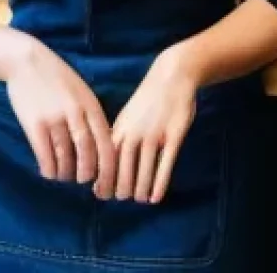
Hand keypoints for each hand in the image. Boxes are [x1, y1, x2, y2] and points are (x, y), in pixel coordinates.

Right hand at [5, 39, 116, 193]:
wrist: (28, 61)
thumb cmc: (58, 78)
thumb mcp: (82, 91)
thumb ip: (90, 113)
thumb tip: (100, 141)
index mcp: (91, 104)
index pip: (106, 138)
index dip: (108, 162)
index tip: (108, 176)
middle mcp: (76, 113)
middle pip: (87, 150)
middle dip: (89, 171)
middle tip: (86, 181)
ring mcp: (55, 118)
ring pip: (66, 155)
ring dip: (67, 172)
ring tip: (66, 177)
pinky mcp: (34, 124)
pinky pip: (45, 153)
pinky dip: (49, 168)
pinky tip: (49, 173)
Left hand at [108, 46, 199, 204]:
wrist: (172, 76)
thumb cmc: (147, 100)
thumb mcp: (125, 117)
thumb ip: (115, 141)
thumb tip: (102, 172)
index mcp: (119, 130)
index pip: (105, 166)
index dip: (103, 184)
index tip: (105, 195)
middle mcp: (134, 135)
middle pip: (122, 174)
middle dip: (122, 191)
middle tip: (126, 198)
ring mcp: (155, 135)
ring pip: (144, 173)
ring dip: (141, 191)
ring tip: (141, 199)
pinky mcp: (174, 136)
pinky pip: (165, 166)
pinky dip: (159, 185)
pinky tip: (156, 197)